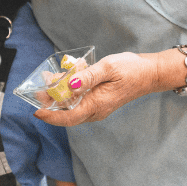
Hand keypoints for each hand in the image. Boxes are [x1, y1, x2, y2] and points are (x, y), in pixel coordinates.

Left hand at [34, 51, 164, 126]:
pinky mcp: (99, 102)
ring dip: (59, 97)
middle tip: (39, 88)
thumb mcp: (108, 67)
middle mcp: (96, 111)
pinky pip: (79, 102)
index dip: (50, 116)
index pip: (68, 117)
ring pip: (72, 108)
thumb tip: (69, 83)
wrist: (150, 74)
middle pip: (67, 113)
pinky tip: (64, 80)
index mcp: (97, 104)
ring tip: (49, 80)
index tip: (36, 111)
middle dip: (51, 103)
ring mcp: (98, 108)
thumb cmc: (131, 69)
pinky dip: (69, 93)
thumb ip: (88, 76)